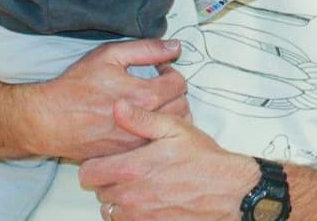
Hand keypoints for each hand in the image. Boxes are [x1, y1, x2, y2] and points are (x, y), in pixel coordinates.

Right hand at [26, 38, 188, 161]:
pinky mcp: (127, 155)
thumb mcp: (109, 55)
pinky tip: (140, 120)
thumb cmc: (76, 86)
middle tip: (156, 85)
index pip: (180, 83)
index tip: (158, 70)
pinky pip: (154, 142)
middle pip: (182, 106)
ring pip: (172, 127)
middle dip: (173, 92)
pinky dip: (155, 130)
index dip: (171, 71)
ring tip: (150, 102)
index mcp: (145, 95)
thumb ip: (147, 49)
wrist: (48, 119)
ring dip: (168, 111)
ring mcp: (137, 142)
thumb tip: (175, 45)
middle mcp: (145, 122)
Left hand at [80, 100, 258, 220]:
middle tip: (129, 170)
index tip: (107, 160)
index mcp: (132, 168)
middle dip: (109, 180)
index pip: (88, 172)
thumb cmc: (203, 159)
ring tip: (139, 186)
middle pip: (98, 191)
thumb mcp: (175, 129)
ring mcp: (139, 215)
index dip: (95, 164)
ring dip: (118, 199)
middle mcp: (131, 195)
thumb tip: (117, 106)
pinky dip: (131, 213)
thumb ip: (142, 119)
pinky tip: (147, 201)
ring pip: (109, 209)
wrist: (228, 191)